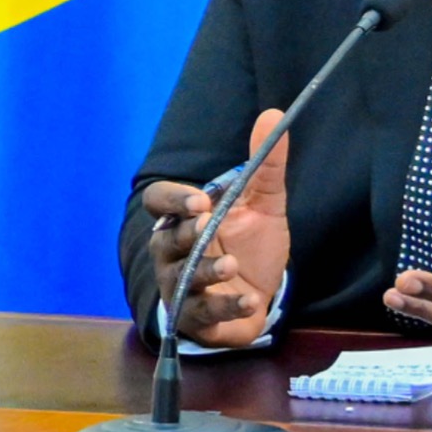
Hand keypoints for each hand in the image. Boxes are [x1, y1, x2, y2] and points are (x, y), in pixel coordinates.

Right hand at [138, 109, 290, 347]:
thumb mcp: (263, 204)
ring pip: (181, 278)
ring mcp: (181, 286)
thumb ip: (265, 165)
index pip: (158, 201)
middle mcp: (173, 252)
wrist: (259, 297)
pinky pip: (203, 312)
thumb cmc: (251, 248)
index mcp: (183, 219)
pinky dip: (226, 306)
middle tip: (209, 227)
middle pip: (165, 240)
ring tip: (232, 264)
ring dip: (205, 270)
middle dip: (186, 234)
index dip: (173, 200)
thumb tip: (273, 114)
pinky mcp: (197, 317)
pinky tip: (250, 300)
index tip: (200, 200)